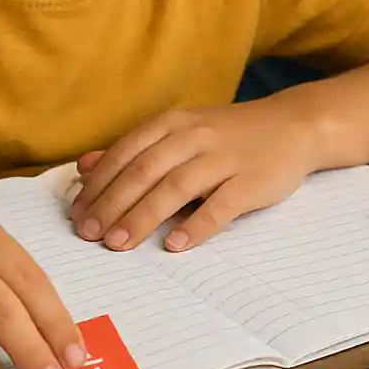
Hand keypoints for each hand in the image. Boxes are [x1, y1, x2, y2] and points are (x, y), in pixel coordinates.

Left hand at [68, 104, 318, 252]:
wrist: (293, 125)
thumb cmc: (227, 135)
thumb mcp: (179, 131)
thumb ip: (133, 149)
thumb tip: (84, 168)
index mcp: (173, 124)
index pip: (125, 153)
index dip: (98, 185)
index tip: (76, 215)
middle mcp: (195, 137)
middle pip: (144, 171)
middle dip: (112, 204)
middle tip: (88, 235)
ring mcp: (224, 158)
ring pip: (176, 187)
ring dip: (142, 216)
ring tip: (118, 244)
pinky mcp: (251, 181)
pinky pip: (220, 205)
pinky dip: (195, 226)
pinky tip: (173, 245)